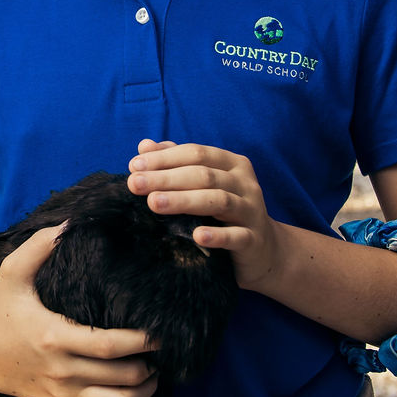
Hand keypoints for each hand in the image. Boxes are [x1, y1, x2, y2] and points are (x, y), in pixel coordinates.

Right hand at [0, 224, 158, 396]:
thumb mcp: (11, 273)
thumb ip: (39, 246)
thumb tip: (71, 223)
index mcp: (54, 337)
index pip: (110, 345)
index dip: (141, 340)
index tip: (161, 331)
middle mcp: (62, 371)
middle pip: (124, 376)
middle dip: (152, 365)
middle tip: (164, 348)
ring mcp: (63, 394)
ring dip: (145, 390)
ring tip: (154, 372)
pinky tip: (131, 382)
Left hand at [128, 139, 283, 287]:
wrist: (263, 250)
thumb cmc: (224, 213)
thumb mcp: (204, 184)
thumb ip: (176, 163)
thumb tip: (144, 145)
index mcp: (232, 164)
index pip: (196, 153)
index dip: (164, 157)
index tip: (134, 166)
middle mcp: (245, 183)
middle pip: (204, 175)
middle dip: (166, 178)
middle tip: (135, 184)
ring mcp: (252, 211)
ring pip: (219, 200)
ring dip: (184, 200)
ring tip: (154, 203)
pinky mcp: (254, 240)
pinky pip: (236, 236)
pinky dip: (217, 235)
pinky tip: (196, 236)